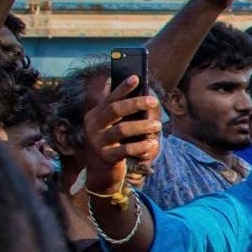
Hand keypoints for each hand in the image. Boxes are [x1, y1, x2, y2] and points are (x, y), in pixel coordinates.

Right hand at [81, 75, 161, 195]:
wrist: (100, 174)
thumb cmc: (112, 145)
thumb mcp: (114, 128)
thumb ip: (124, 115)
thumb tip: (143, 97)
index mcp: (95, 115)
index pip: (110, 98)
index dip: (123, 87)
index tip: (137, 77)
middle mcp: (93, 126)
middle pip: (115, 110)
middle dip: (135, 103)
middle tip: (153, 100)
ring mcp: (98, 142)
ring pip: (121, 130)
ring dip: (142, 126)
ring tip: (157, 125)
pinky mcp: (105, 157)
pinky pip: (125, 150)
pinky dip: (140, 146)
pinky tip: (152, 144)